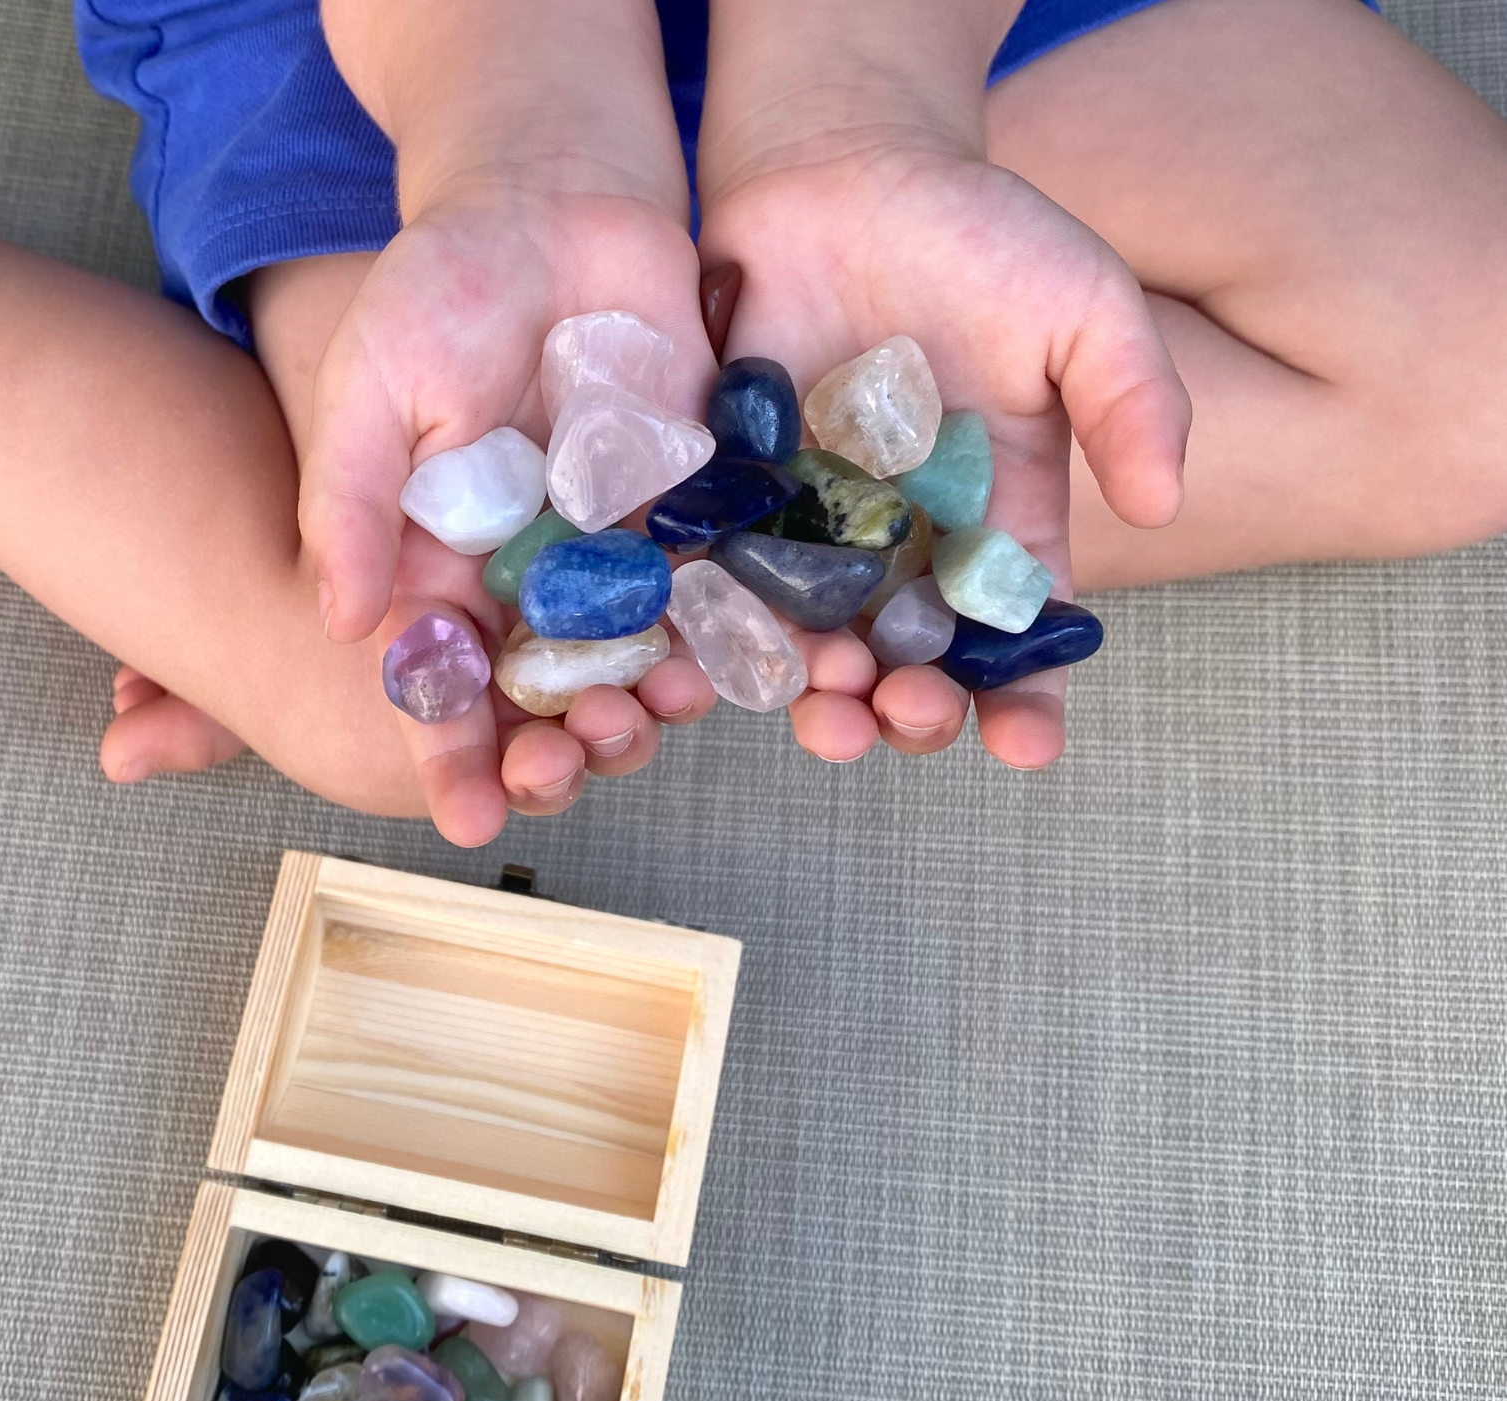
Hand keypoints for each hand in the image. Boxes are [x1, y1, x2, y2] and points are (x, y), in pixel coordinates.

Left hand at [699, 133, 1189, 766]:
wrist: (844, 170)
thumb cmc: (978, 236)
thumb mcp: (1082, 305)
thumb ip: (1131, 399)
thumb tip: (1164, 506)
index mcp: (995, 530)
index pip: (1015, 641)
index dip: (1025, 700)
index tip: (1025, 744)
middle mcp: (903, 554)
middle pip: (909, 667)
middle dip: (911, 712)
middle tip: (908, 717)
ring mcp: (812, 539)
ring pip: (813, 646)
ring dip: (819, 693)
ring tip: (825, 708)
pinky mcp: (731, 507)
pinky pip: (721, 583)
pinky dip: (722, 628)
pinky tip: (726, 659)